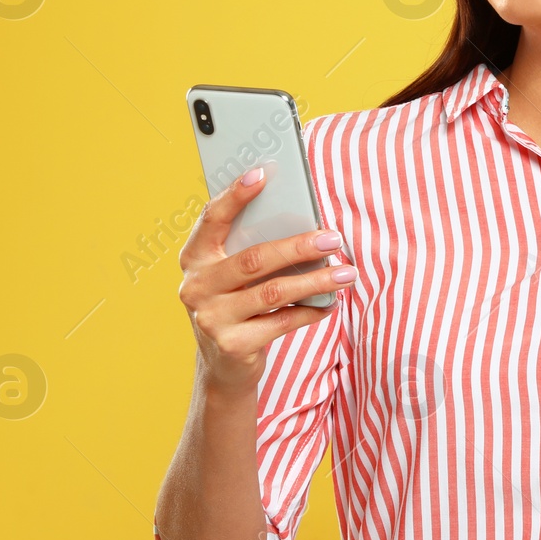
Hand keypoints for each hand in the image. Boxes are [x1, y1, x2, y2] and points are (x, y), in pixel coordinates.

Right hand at [176, 168, 354, 392]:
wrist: (223, 366)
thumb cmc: (236, 304)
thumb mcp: (232, 275)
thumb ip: (251, 249)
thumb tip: (303, 222)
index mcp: (193, 258)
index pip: (213, 218)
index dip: (236, 195)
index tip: (263, 173)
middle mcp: (196, 286)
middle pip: (255, 259)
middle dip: (300, 246)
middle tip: (334, 238)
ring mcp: (212, 318)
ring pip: (274, 291)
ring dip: (317, 281)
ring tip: (347, 273)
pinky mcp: (233, 345)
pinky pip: (283, 322)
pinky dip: (312, 311)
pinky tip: (331, 303)